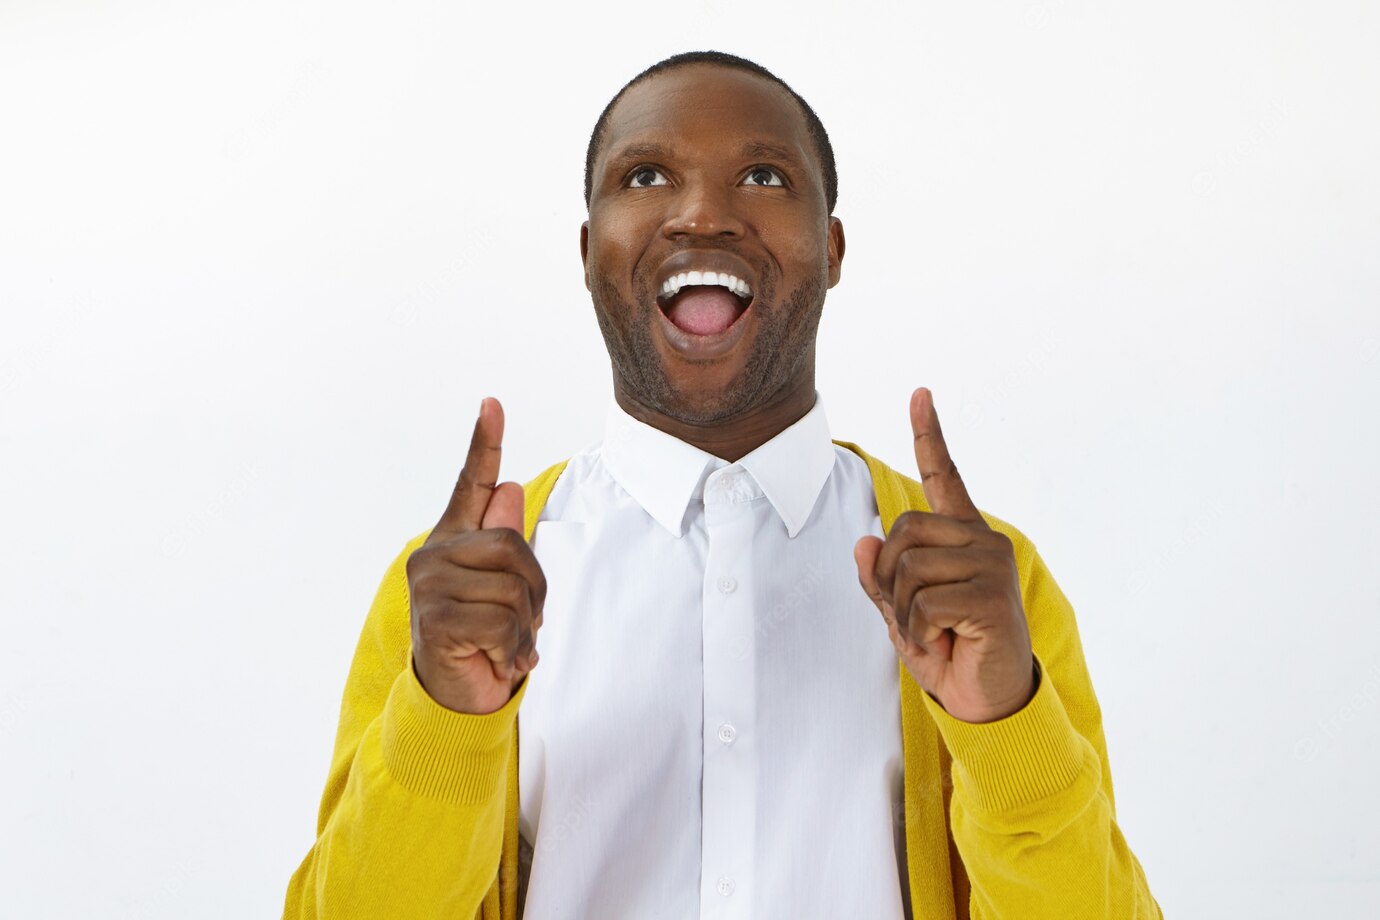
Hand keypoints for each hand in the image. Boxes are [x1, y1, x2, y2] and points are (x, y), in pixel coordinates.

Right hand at [407, 397, 546, 714]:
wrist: (456, 697)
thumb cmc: (482, 637)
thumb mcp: (501, 588)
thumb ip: (501, 542)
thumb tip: (509, 489)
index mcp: (453, 541)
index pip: (470, 484)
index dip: (485, 444)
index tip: (493, 403)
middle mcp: (434, 555)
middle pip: (513, 547)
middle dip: (533, 591)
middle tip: (522, 623)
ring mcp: (429, 586)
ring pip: (513, 589)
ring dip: (524, 627)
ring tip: (507, 645)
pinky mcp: (435, 620)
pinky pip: (504, 623)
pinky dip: (513, 650)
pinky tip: (497, 660)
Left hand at [854, 388, 1034, 723]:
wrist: (987, 701)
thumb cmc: (948, 649)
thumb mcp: (901, 613)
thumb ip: (881, 579)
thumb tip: (864, 544)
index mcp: (962, 537)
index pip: (944, 477)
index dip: (929, 435)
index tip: (920, 394)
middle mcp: (983, 541)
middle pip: (902, 531)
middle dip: (889, 579)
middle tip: (915, 617)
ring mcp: (992, 567)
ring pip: (908, 567)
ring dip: (903, 611)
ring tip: (933, 633)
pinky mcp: (991, 598)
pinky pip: (922, 603)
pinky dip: (918, 632)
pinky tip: (944, 645)